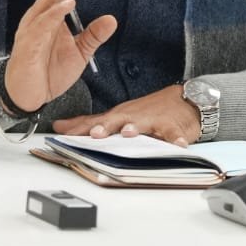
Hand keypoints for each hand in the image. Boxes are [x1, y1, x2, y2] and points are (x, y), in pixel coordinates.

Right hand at [2, 0, 115, 113]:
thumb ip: (93, 35)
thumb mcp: (79, 53)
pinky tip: (68, 3)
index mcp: (53, 15)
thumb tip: (112, 19)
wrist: (26, 97)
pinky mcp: (29, 44)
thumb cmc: (48, 71)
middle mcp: (41, 16)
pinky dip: (54, 13)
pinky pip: (42, 25)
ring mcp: (33, 28)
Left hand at [52, 85, 201, 147]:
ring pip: (143, 124)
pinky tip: (178, 145)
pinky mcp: (173, 126)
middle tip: (95, 134)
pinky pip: (174, 135)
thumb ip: (90, 122)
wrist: (185, 100)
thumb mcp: (118, 115)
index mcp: (119, 116)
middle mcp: (133, 117)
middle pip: (116, 120)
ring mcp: (153, 120)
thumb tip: (60, 126)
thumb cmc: (149, 110)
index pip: (95, 122)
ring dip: (136, 128)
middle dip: (105, 127)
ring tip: (129, 133)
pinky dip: (176, 140)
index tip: (63, 133)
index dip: (79, 129)